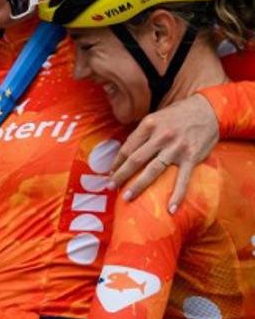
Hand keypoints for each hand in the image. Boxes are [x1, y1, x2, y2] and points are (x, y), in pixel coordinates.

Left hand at [110, 92, 217, 212]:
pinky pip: (182, 179)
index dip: (117, 162)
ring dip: (138, 185)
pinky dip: (177, 195)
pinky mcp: (192, 157)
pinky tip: (170, 209)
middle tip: (110, 187)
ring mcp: (176, 148)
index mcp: (148, 124)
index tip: (110, 173)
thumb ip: (142, 134)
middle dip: (121, 175)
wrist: (208, 110)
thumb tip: (125, 154)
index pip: (127, 148)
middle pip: (135, 160)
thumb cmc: (177, 116)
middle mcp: (161, 136)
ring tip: (127, 197)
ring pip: (153, 170)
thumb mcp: (155, 118)